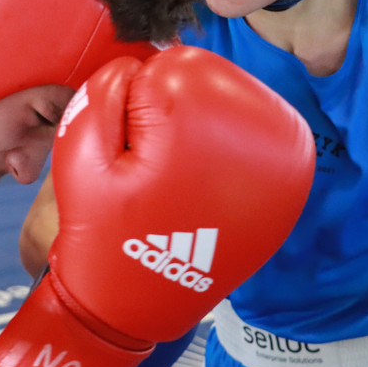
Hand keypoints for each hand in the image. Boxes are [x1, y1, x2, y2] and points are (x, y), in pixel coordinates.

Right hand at [0, 46, 314, 366]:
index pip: (176, 65)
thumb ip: (106, 89)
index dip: (137, 98)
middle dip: (175, 111)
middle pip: (213, 83)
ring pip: (235, 108)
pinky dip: (227, 150)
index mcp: (206, 125)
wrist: (136, 302)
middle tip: (150, 161)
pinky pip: (254, 141)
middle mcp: (261, 139)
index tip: (129, 141)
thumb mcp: (80, 150)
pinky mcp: (287, 189)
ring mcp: (284, 166)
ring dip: (205, 126)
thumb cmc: (102, 228)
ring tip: (176, 175)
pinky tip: (201, 181)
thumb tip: (142, 63)